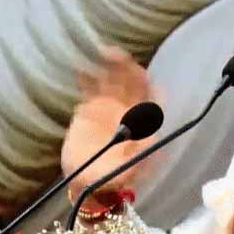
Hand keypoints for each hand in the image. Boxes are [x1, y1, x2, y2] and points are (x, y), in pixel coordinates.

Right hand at [61, 47, 157, 208]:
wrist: (87, 181)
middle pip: (131, 83)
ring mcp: (109, 107)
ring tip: (102, 51)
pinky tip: (81, 66)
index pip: (150, 98)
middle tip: (118, 54)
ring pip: (112, 80)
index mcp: (142, 124)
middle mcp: (128, 110)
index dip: (148, 85)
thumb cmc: (113, 177)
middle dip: (128, 67)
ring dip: (110, 65)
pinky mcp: (89, 108)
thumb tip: (152, 140)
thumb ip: (138, 157)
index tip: (141, 74)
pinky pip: (90, 88)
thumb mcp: (127, 171)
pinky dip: (87, 77)